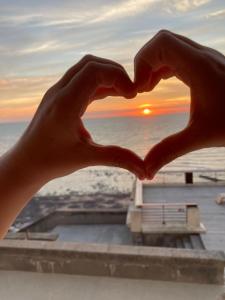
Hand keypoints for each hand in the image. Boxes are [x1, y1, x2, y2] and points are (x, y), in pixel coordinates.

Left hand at [11, 55, 144, 182]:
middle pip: (90, 63)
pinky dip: (99, 83)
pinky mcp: (59, 97)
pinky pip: (81, 80)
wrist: (27, 162)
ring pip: (85, 69)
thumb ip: (117, 158)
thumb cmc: (51, 161)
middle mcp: (59, 92)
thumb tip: (145, 171)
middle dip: (115, 72)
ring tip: (125, 93)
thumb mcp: (86, 158)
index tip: (133, 95)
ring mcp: (57, 92)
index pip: (94, 71)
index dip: (118, 76)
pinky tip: (111, 95)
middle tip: (131, 92)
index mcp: (65, 104)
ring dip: (107, 76)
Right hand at [134, 30, 224, 178]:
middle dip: (145, 62)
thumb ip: (169, 151)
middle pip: (162, 41)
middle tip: (141, 89)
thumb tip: (146, 171)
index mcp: (199, 67)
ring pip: (170, 47)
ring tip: (147, 89)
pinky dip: (163, 67)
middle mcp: (202, 57)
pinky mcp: (206, 66)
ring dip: (154, 65)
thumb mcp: (200, 137)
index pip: (161, 43)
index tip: (139, 89)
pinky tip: (159, 86)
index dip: (142, 61)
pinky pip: (178, 56)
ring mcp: (206, 59)